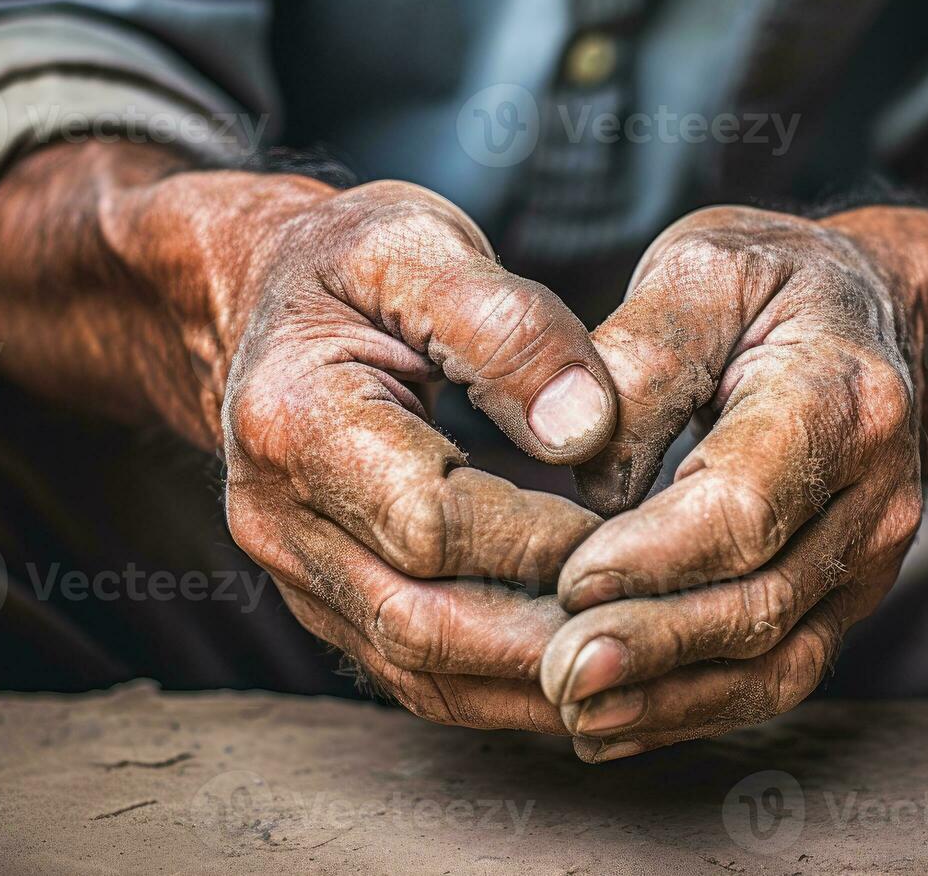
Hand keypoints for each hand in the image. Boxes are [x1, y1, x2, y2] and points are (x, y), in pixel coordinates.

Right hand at [0, 143, 618, 731]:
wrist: (268, 297)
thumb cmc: (352, 264)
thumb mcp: (420, 244)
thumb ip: (507, 326)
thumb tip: (587, 430)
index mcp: (293, 420)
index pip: (433, 522)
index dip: (543, 538)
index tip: (640, 527)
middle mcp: (276, 516)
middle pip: (423, 624)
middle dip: (549, 637)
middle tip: (659, 625)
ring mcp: (294, 571)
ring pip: (420, 671)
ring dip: (532, 682)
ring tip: (637, 660)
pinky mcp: (327, 600)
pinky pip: (415, 672)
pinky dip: (502, 683)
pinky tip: (579, 661)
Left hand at [538, 170, 927, 760]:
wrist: (862, 314)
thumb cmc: (767, 284)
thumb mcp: (700, 270)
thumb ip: (641, 357)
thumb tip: (587, 476)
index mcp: (841, 395)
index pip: (748, 502)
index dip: (657, 553)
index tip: (570, 579)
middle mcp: (875, 493)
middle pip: (763, 599)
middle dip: (653, 646)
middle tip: (554, 673)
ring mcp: (868, 557)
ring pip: (775, 658)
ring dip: (669, 698)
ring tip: (572, 713)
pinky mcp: (841, 598)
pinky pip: (776, 674)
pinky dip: (692, 709)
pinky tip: (610, 724)